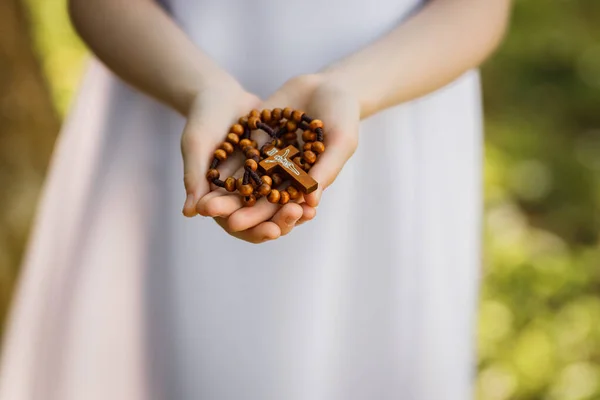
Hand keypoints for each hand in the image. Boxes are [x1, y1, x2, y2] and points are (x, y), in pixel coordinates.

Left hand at [196, 74, 360, 242]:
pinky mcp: (255, 140)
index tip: (249, 227)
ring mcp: (268, 158)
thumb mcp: (340, 142)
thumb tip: (312, 203)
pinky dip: (222, 166)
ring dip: (225, 193)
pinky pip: (236, 154)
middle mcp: (284, 175)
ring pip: (243, 180)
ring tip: (205, 205)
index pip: (284, 208)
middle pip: (259, 198)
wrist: (329, 84)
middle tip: (217, 217)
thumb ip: (326, 169)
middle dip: (238, 209)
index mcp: (304, 184)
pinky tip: (203, 175)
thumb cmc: (344, 116)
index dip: (267, 218)